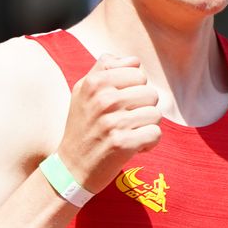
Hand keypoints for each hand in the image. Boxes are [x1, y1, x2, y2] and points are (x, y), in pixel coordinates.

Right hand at [55, 53, 161, 191]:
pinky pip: (155, 134)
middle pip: (150, 93)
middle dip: (142, 108)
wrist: (71, 167)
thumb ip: (104, 68)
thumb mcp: (83, 92)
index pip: (137, 71)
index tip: (121, 102)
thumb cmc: (82, 127)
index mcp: (95, 82)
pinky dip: (148, 143)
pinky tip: (133, 147)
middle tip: (125, 121)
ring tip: (128, 133)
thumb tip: (133, 60)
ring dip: (146, 127)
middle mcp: (103, 99)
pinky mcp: (123, 144)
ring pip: (155, 114)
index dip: (134, 88)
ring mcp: (113, 122)